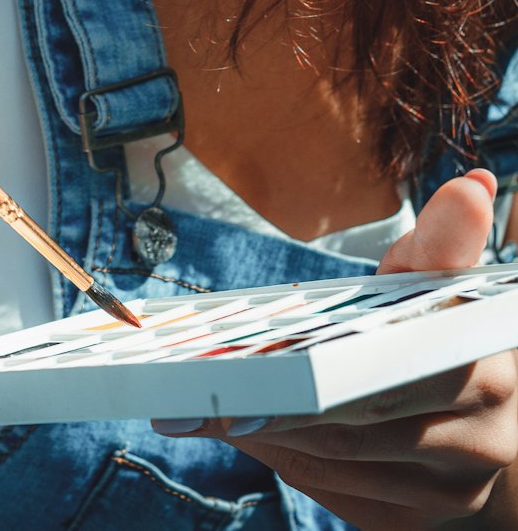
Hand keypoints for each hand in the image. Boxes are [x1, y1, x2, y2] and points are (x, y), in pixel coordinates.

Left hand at [153, 172, 517, 527]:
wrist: (480, 423)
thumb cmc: (437, 332)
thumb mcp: (435, 280)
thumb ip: (440, 241)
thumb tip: (471, 185)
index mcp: (483, 366)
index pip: (386, 372)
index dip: (311, 375)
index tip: (245, 364)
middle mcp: (481, 438)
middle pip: (352, 425)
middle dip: (272, 403)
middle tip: (198, 389)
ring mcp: (452, 490)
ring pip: (337, 464)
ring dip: (271, 433)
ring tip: (210, 403)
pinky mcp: (418, 523)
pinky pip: (339, 495)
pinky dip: (290, 462)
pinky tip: (255, 431)